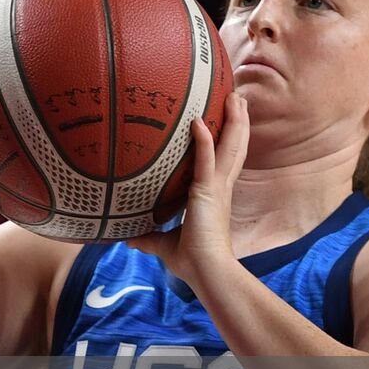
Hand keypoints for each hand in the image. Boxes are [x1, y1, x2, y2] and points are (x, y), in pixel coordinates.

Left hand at [133, 91, 249, 283]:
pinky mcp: (207, 192)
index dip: (230, 140)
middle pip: (235, 147)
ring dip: (232, 121)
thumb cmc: (190, 261)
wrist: (205, 271)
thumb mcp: (164, 244)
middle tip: (238, 98)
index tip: (231, 120)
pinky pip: (207, 161)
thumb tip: (129, 240)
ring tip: (233, 97)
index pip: (226, 160)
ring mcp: (216, 188)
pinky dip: (204, 141)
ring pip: (230, 147)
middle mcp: (221, 188)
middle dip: (238, 122)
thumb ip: (149, 239)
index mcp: (214, 196)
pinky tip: (197, 122)